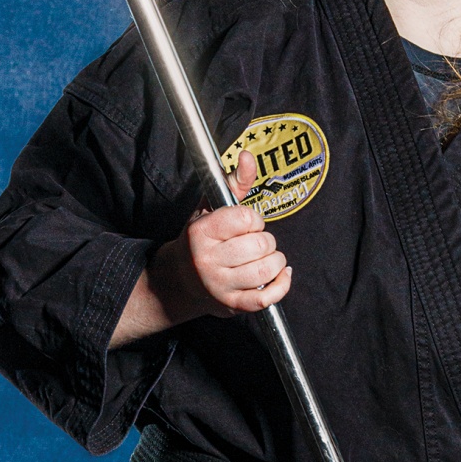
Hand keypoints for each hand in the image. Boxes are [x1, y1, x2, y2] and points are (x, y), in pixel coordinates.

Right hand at [109, 151, 290, 347]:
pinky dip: (281, 286)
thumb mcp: (209, 209)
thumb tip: (248, 157)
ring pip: (264, 271)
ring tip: (269, 257)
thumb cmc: (199, 241)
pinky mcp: (230, 305)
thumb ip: (233, 183)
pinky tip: (282, 275)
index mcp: (201, 233)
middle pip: (258, 245)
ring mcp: (218, 285)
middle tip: (257, 242)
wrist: (178, 281)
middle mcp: (207, 260)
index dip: (254, 219)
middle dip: (266, 241)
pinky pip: (265, 298)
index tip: (247, 224)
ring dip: (276, 261)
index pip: (245, 219)